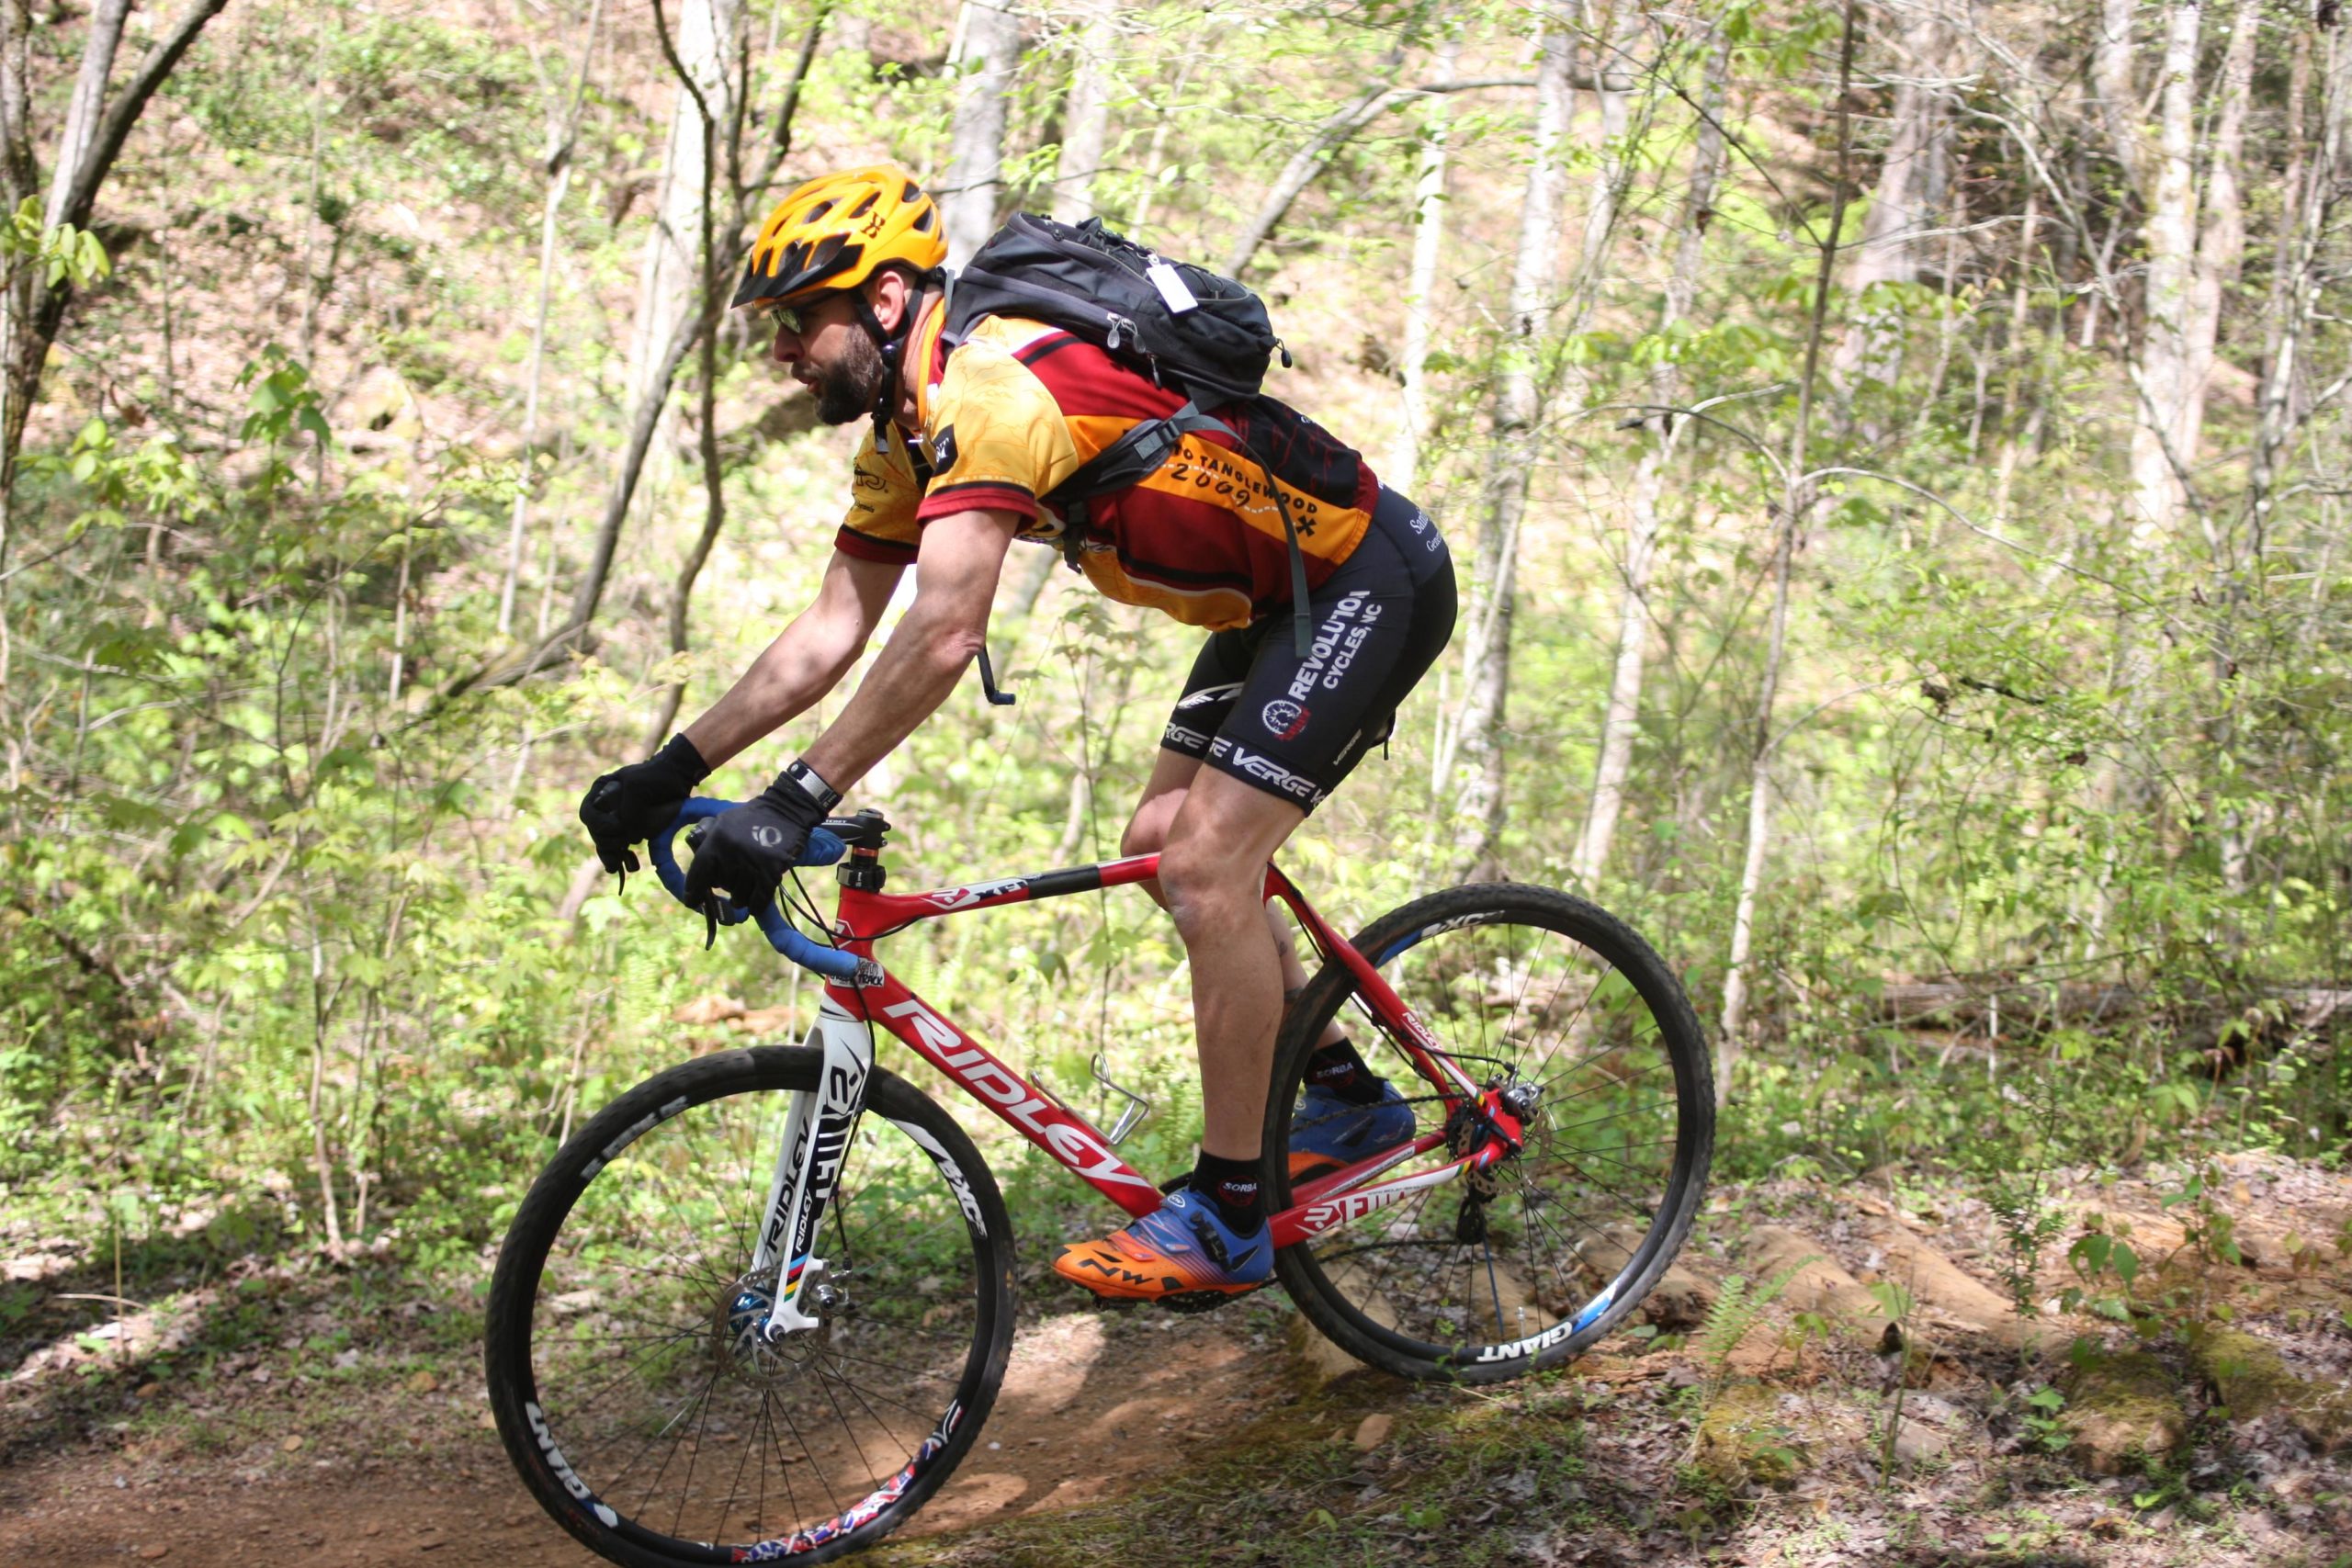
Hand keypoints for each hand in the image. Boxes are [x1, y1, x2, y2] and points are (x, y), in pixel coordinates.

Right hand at [579, 734, 709, 877]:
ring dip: (616, 857)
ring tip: (631, 864)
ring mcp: (616, 822)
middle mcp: (604, 809)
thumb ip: (628, 810)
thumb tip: (630, 838)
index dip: (599, 824)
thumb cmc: (656, 776)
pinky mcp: (629, 833)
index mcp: (599, 793)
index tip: (617, 827)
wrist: (677, 779)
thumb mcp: (637, 786)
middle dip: (610, 842)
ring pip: (607, 846)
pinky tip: (632, 866)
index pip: (588, 815)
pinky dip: (625, 860)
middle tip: (626, 844)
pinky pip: (620, 852)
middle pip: (597, 834)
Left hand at [681, 776, 827, 917]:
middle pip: (722, 886)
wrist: (785, 809)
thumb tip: (700, 871)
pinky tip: (754, 904)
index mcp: (716, 839)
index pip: (698, 872)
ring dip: (741, 899)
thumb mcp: (723, 822)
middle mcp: (732, 852)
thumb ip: (709, 841)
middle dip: (726, 887)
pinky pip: (759, 899)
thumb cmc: (752, 818)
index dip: (694, 891)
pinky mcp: (771, 870)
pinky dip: (756, 905)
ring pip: (740, 896)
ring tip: (744, 893)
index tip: (693, 902)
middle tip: (733, 881)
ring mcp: (752, 862)